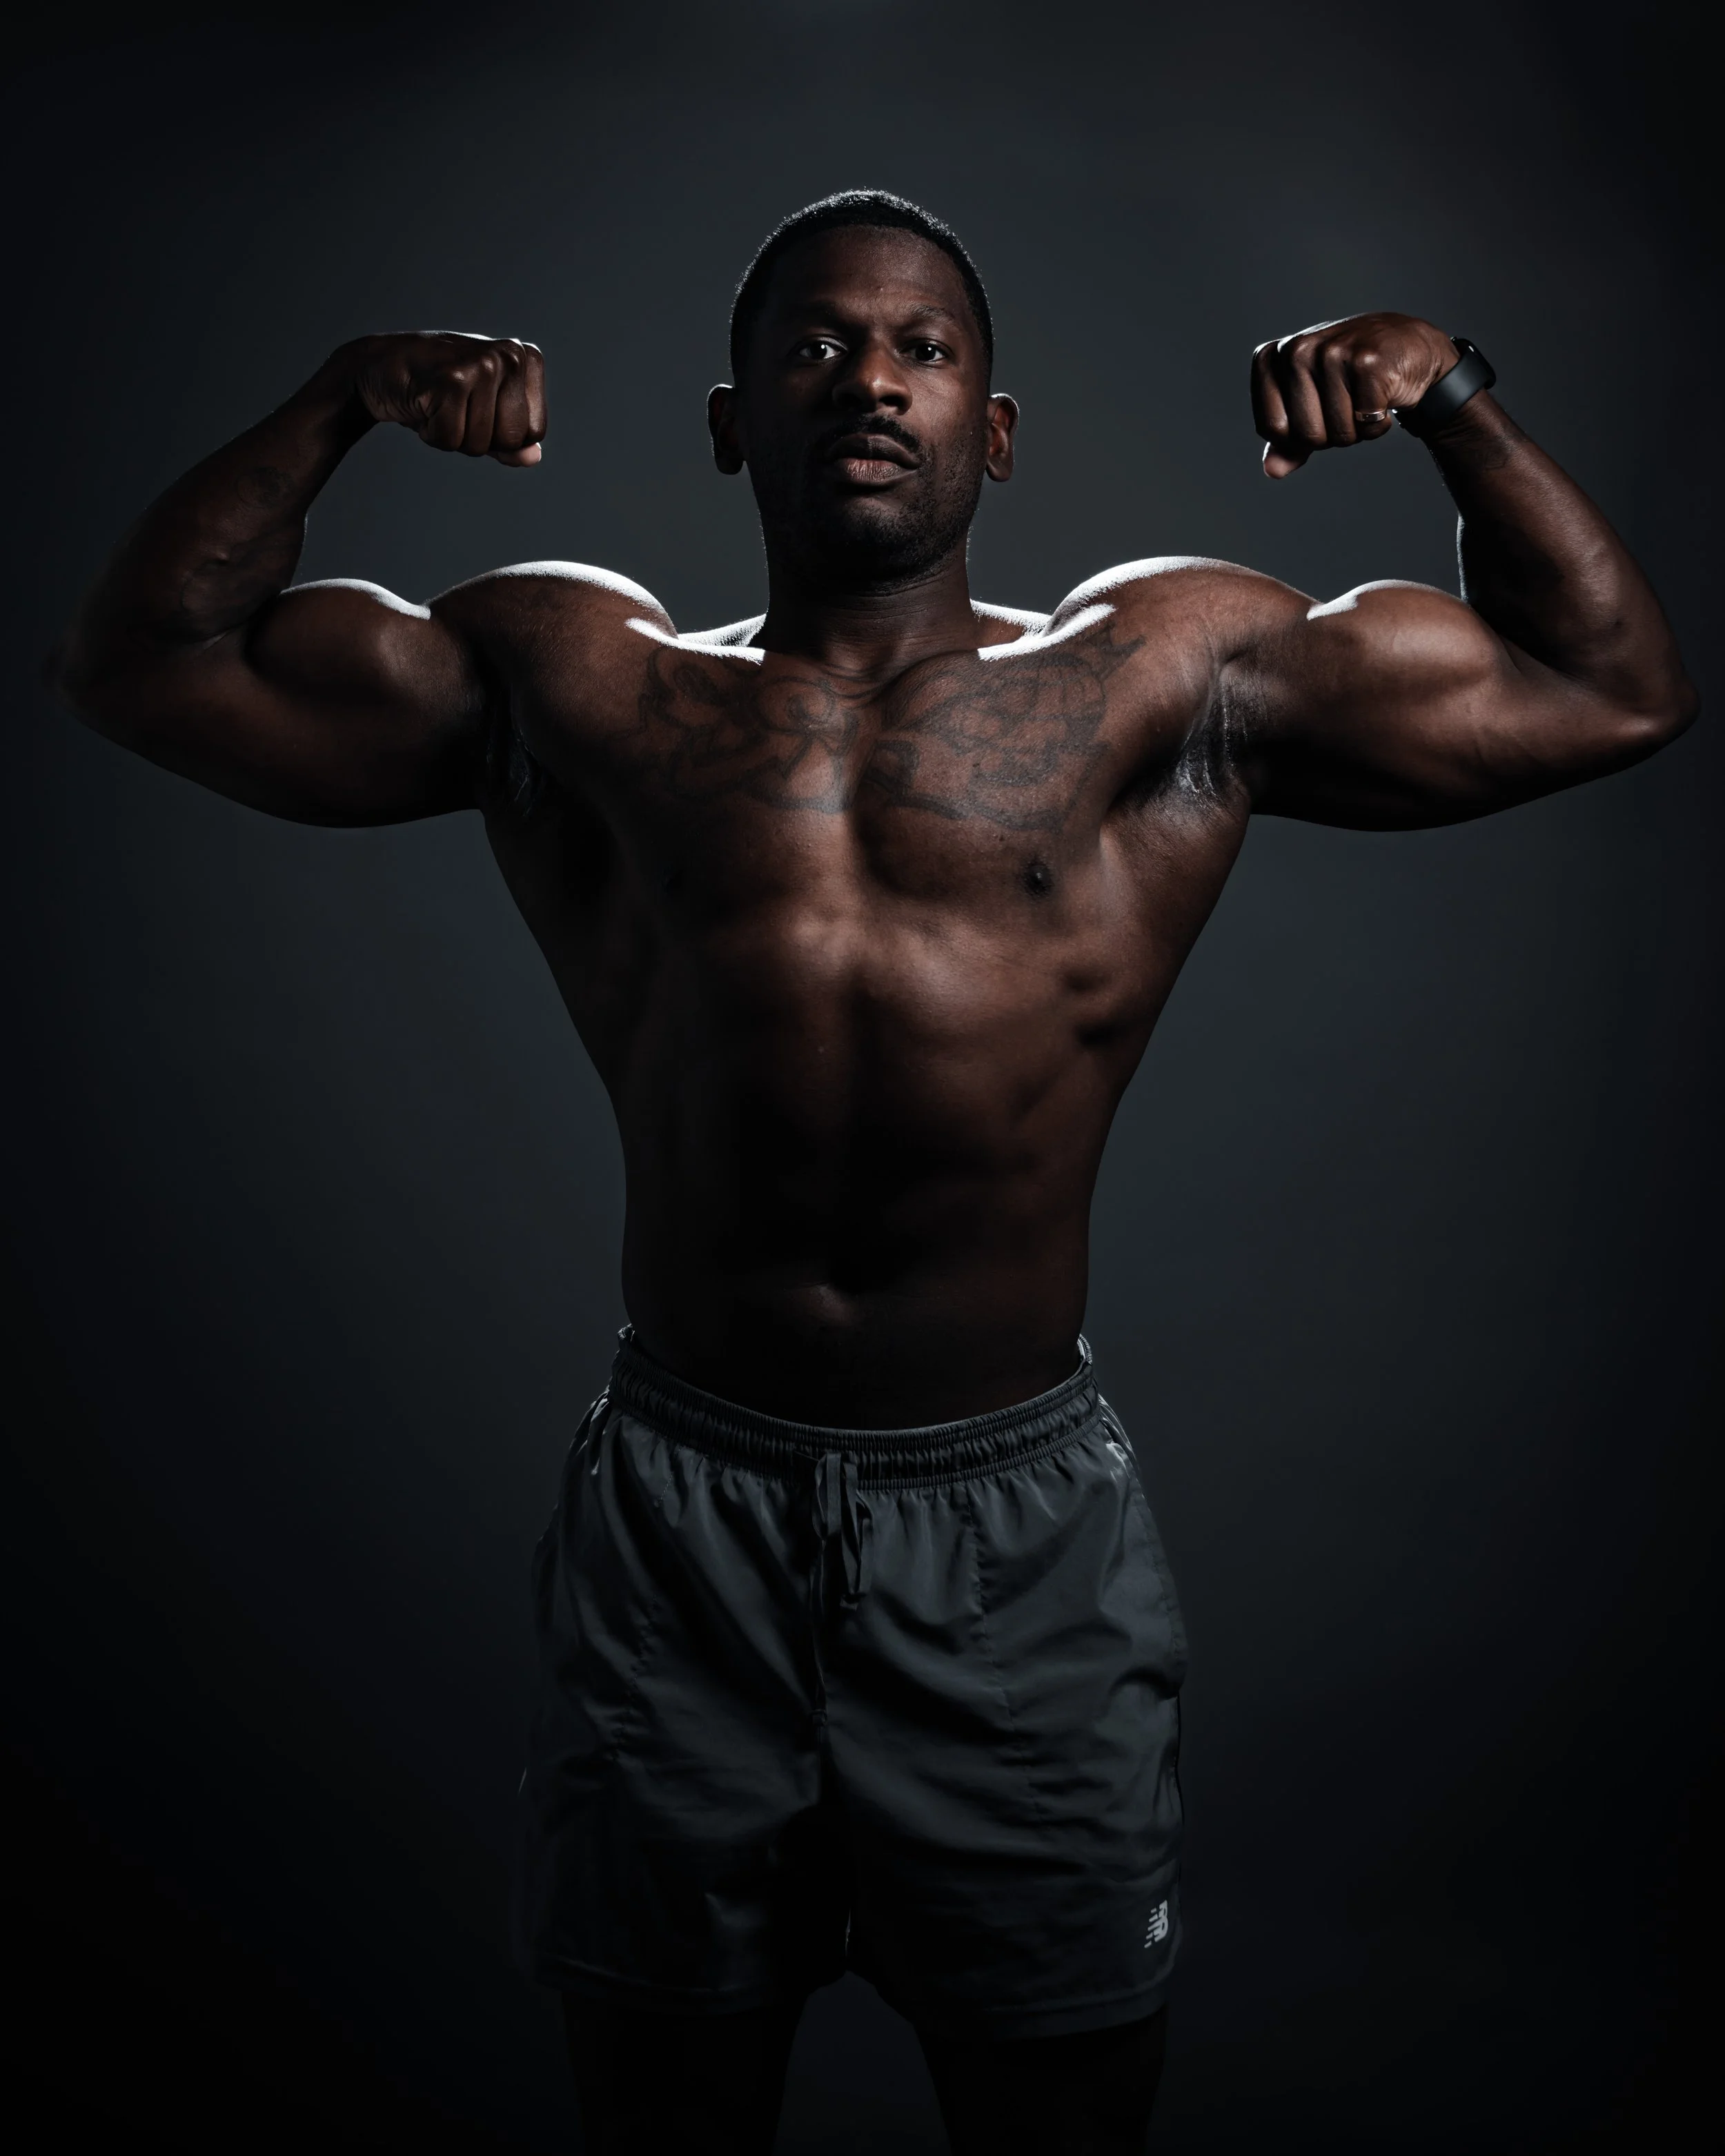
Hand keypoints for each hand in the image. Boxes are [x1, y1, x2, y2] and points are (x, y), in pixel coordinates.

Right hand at [338, 332, 546, 464]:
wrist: (379, 368)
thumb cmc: (436, 390)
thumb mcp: (481, 413)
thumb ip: (511, 440)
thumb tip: (534, 457)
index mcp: (525, 358)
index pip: (534, 431)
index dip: (501, 435)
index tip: (476, 408)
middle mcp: (510, 355)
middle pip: (511, 440)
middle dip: (479, 438)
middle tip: (453, 407)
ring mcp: (482, 365)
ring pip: (481, 444)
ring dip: (453, 436)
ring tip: (437, 403)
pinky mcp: (452, 381)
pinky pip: (451, 440)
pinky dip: (431, 434)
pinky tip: (422, 404)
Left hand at [1251, 313, 1460, 478]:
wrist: (1407, 346)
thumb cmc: (1350, 379)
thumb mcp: (1311, 406)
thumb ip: (1286, 441)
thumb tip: (1272, 471)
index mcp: (1273, 357)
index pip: (1271, 428)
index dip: (1298, 435)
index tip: (1317, 409)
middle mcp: (1296, 349)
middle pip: (1306, 436)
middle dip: (1331, 435)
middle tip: (1347, 403)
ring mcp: (1332, 352)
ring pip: (1339, 433)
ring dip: (1358, 429)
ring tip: (1365, 397)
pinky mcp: (1368, 362)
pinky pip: (1368, 425)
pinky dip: (1379, 425)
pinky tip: (1384, 395)